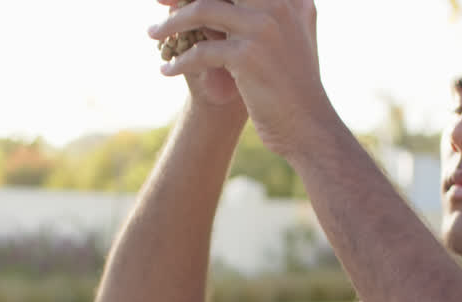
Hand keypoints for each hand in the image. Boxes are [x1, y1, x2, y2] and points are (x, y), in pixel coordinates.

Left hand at [149, 0, 332, 160]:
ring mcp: (264, 29)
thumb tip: (226, 7)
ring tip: (153, 34)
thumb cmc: (294, 89)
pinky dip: (178, 61)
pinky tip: (166, 69)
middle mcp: (279, 6)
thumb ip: (270, 15)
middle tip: (159, 3)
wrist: (308, 128)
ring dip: (172, 24)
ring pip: (203, 11)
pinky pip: (200, 51)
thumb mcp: (291, 39)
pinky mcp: (248, 56)